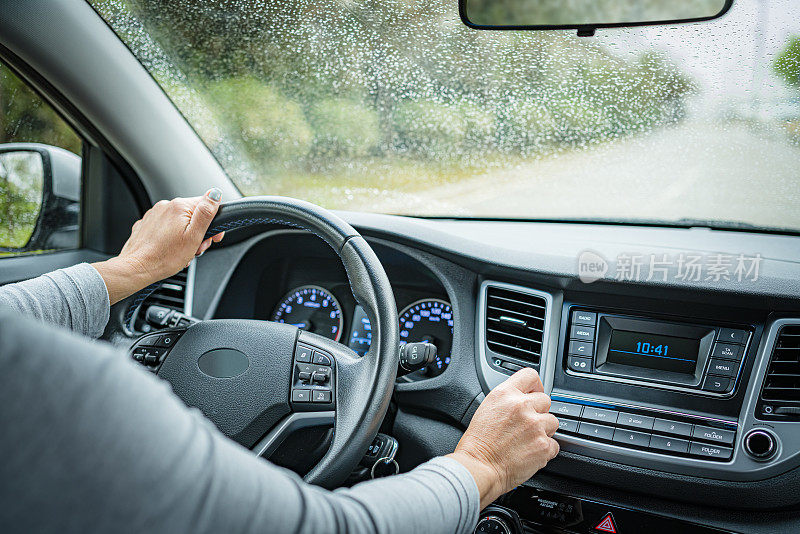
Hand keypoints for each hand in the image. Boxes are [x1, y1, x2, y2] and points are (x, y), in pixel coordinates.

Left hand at [92, 188, 224, 303]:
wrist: (137, 268)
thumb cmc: (165, 257)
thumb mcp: (194, 236)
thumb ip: (206, 213)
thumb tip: (215, 194)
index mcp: (179, 207)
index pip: (206, 206)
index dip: (213, 223)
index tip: (213, 237)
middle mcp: (165, 206)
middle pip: (192, 215)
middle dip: (198, 232)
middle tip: (196, 248)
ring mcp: (154, 215)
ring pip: (179, 222)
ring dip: (185, 236)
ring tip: (182, 252)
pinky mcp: (147, 224)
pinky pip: (166, 227)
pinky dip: (171, 237)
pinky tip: (170, 250)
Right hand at [447, 368, 558, 508]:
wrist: (479, 467)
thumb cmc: (478, 443)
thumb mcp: (487, 408)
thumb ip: (507, 400)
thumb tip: (522, 398)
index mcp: (505, 394)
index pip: (530, 375)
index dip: (535, 385)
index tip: (534, 393)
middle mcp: (522, 406)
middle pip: (545, 400)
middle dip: (539, 412)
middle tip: (526, 424)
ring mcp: (535, 425)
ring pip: (553, 421)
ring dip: (544, 430)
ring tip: (527, 440)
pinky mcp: (543, 445)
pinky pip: (554, 444)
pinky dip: (545, 450)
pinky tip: (530, 452)